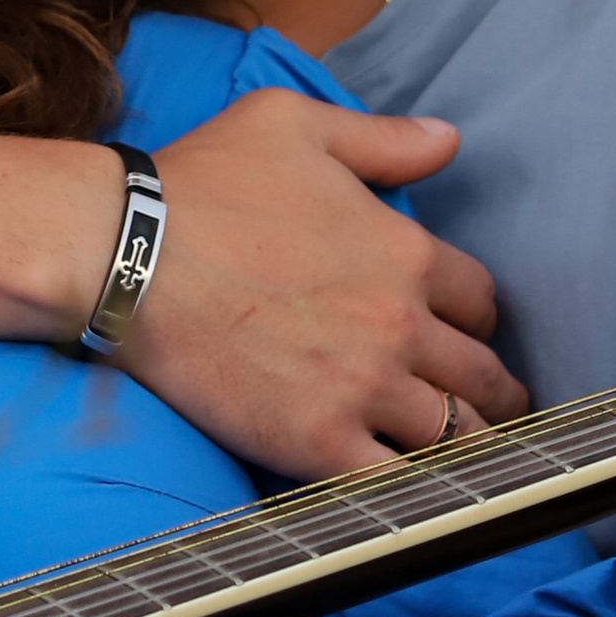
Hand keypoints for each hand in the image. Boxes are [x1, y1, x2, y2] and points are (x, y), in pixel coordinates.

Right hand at [129, 91, 525, 476]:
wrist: (124, 257)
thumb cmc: (200, 184)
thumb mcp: (293, 126)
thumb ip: (381, 139)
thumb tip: (448, 139)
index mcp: (405, 252)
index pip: (481, 300)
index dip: (475, 318)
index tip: (461, 333)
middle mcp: (399, 325)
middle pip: (482, 376)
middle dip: (492, 393)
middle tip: (489, 410)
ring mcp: (362, 390)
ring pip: (454, 437)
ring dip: (464, 446)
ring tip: (461, 458)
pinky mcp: (317, 443)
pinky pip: (395, 485)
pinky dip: (412, 491)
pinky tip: (410, 490)